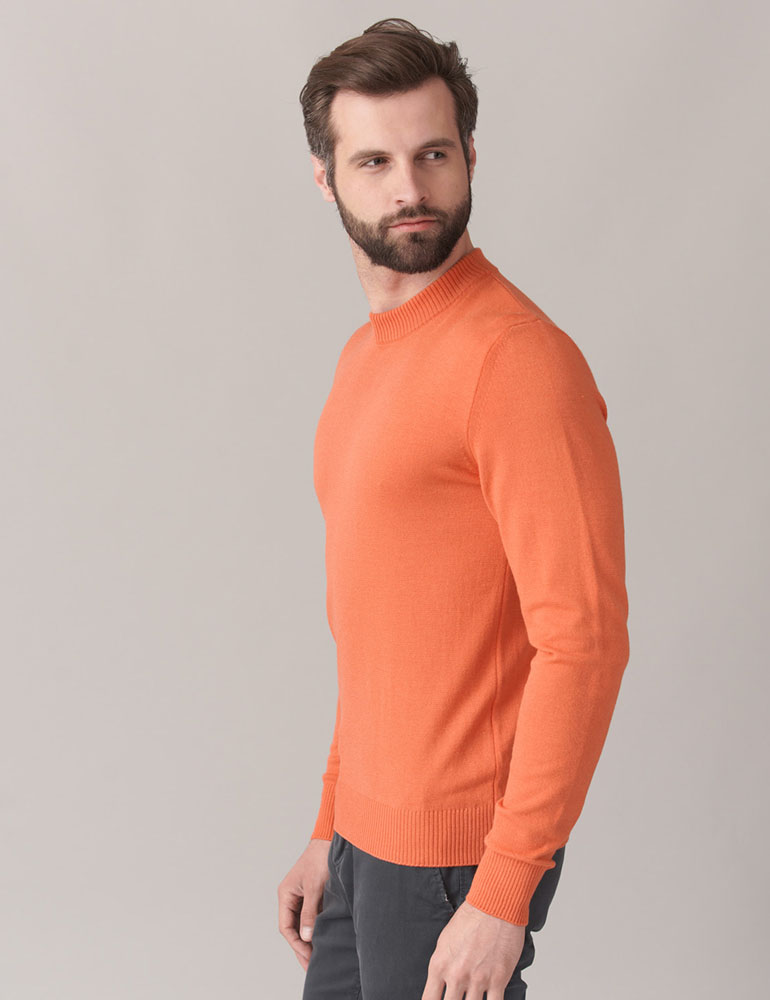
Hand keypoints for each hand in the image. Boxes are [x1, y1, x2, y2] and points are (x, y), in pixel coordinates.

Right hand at [277, 837, 331, 970]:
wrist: (333, 841)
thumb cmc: (320, 859)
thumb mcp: (315, 887)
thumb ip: (310, 912)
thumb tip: (306, 936)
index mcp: (286, 894)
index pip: (286, 926)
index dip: (296, 943)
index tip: (308, 956)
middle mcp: (292, 897)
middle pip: (293, 928)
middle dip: (301, 947)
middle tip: (310, 966)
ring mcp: (302, 897)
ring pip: (303, 924)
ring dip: (309, 940)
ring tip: (317, 958)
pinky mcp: (314, 896)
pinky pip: (312, 917)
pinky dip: (316, 930)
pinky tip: (324, 940)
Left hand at [421, 900, 525, 999]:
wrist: (494, 906)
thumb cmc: (471, 919)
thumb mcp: (445, 941)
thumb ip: (442, 966)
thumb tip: (441, 984)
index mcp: (439, 965)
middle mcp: (456, 975)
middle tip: (459, 998)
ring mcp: (477, 979)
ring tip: (473, 999)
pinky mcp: (498, 980)